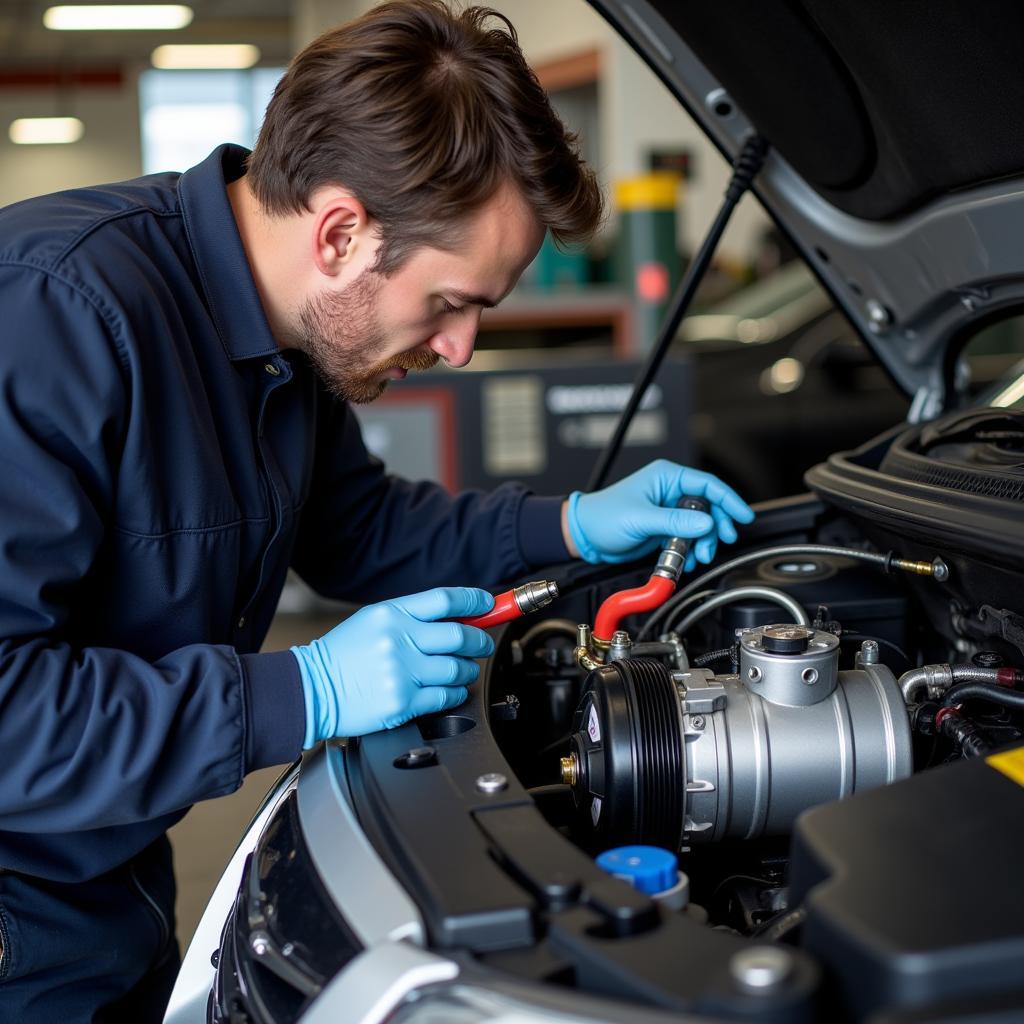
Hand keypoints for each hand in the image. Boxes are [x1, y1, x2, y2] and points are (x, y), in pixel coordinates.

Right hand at [292, 587, 494, 744]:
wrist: (312, 689)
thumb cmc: (343, 655)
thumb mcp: (373, 621)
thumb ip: (413, 617)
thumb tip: (459, 618)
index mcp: (391, 614)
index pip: (446, 600)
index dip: (475, 601)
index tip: (489, 605)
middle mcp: (399, 640)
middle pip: (460, 635)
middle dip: (481, 639)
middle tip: (483, 642)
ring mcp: (402, 672)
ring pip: (458, 668)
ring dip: (468, 668)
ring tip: (462, 668)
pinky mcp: (403, 701)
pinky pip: (446, 696)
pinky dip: (456, 692)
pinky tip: (451, 688)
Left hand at [564, 460, 754, 566]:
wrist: (585, 536)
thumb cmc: (603, 517)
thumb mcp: (641, 518)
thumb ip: (675, 521)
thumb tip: (706, 523)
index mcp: (666, 477)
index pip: (707, 484)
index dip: (728, 500)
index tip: (742, 516)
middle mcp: (670, 491)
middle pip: (709, 506)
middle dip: (716, 526)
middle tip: (720, 540)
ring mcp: (668, 510)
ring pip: (701, 524)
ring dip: (704, 541)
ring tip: (700, 554)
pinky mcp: (665, 528)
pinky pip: (689, 536)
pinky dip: (693, 548)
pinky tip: (690, 556)